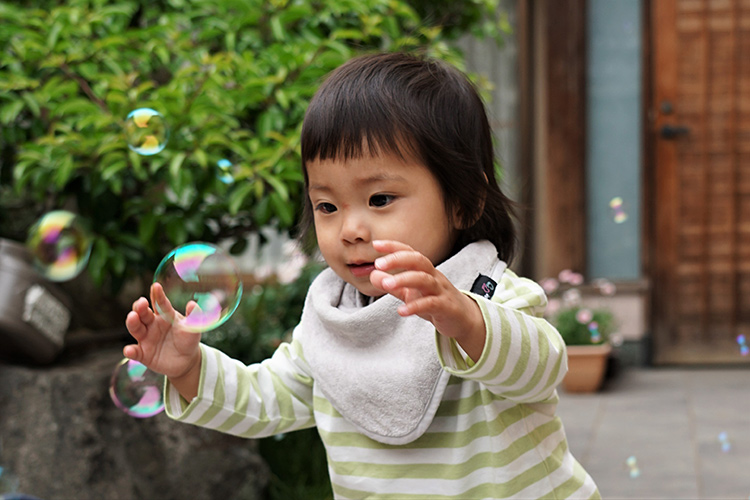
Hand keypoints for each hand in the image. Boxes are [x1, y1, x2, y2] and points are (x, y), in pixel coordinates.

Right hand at [123, 282, 201, 380]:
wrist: (187, 361)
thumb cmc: (188, 340)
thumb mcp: (194, 328)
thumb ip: (194, 316)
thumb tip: (192, 303)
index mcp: (165, 315)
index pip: (160, 303)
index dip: (158, 295)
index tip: (156, 286)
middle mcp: (152, 324)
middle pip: (143, 313)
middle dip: (140, 307)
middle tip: (141, 302)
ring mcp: (146, 338)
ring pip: (135, 328)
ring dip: (132, 322)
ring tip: (133, 317)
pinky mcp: (143, 353)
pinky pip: (135, 352)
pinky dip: (130, 351)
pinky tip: (129, 350)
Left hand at [369, 240, 485, 360]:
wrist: (463, 319)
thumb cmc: (435, 302)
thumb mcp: (411, 293)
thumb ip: (393, 285)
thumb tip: (373, 274)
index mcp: (424, 270)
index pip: (409, 253)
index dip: (393, 247)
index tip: (376, 244)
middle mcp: (433, 276)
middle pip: (418, 260)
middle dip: (398, 259)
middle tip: (378, 264)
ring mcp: (440, 291)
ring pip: (424, 279)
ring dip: (404, 280)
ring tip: (387, 284)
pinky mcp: (446, 307)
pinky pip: (431, 303)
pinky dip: (415, 306)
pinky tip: (401, 311)